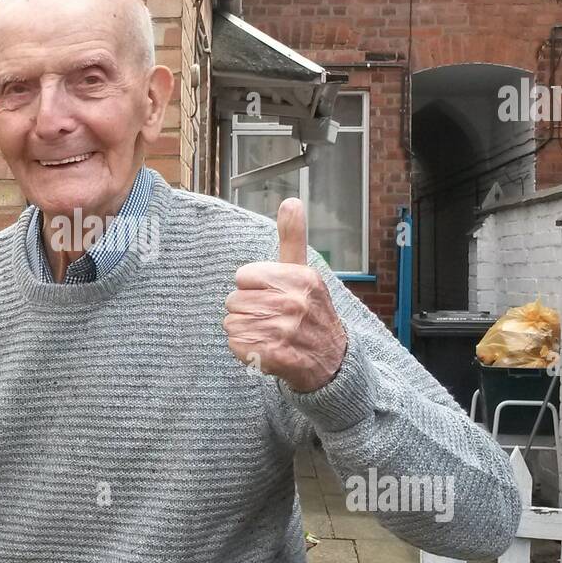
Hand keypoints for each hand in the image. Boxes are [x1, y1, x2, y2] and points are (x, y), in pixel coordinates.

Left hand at [223, 198, 347, 393]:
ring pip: (231, 323)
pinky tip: (265, 349)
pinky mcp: (273, 354)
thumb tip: (291, 201)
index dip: (253, 288)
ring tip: (268, 334)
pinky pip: (235, 344)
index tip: (272, 296)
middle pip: (234, 300)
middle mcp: (294, 302)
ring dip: (245, 331)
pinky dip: (244, 350)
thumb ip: (293, 237)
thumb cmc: (311, 312)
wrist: (330, 361)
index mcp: (300, 278)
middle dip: (248, 310)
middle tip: (271, 318)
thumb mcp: (304, 272)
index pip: (243, 276)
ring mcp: (284, 330)